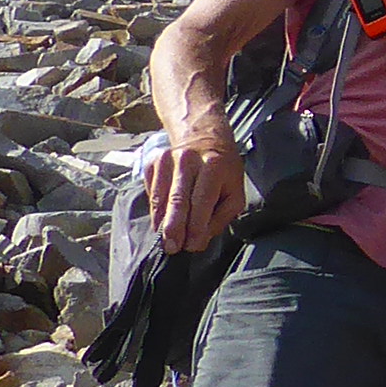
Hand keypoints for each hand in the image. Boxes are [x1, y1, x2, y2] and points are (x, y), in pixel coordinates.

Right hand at [144, 127, 244, 255]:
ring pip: (160, 198)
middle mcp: (188, 160)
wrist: (204, 137)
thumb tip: (200, 239)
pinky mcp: (152, 162)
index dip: (196, 226)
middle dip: (174, 228)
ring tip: (166, 241)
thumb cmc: (222, 170)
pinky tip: (162, 222)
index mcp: (213, 166)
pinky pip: (151, 193)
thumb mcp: (234, 190)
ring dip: (162, 223)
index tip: (192, 246)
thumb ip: (221, 216)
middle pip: (177, 199)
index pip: (202, 200)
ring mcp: (167, 159)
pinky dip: (156, 211)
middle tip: (172, 248)